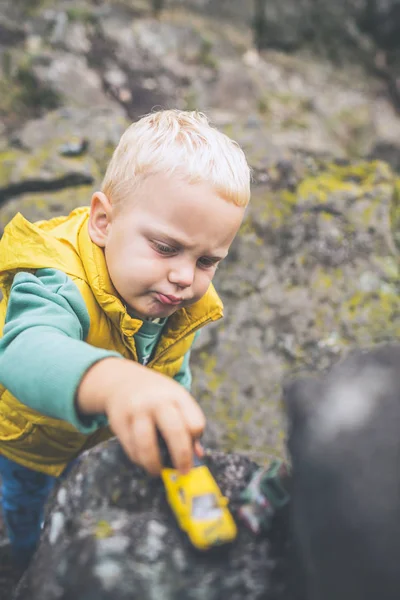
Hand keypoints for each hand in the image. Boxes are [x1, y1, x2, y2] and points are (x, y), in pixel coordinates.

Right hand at [77, 357, 204, 475]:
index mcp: (177, 396)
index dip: (195, 439)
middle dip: (181, 457)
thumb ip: (189, 424)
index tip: (193, 448)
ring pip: (147, 445)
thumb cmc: (157, 396)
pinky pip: (131, 448)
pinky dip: (139, 459)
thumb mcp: (177, 400)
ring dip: (154, 464)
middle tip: (184, 472)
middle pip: (175, 431)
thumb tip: (198, 455)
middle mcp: (157, 401)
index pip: (195, 422)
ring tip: (159, 471)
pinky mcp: (119, 422)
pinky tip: (144, 459)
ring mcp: (136, 411)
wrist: (122, 380)